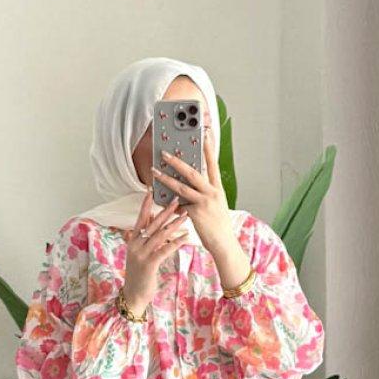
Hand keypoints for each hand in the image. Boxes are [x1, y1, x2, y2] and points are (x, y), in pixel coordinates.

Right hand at [121, 190, 190, 315]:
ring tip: (186, 216)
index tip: (152, 191)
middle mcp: (135, 245)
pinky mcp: (149, 264)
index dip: (146, 205)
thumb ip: (144, 239)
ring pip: (160, 235)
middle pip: (152, 224)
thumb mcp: (139, 255)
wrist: (133, 295)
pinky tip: (186, 237)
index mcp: (133, 240)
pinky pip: (164, 250)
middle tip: (177, 199)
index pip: (140, 218)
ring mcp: (141, 254)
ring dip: (174, 224)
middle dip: (165, 211)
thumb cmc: (139, 275)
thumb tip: (152, 224)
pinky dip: (176, 242)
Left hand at [151, 129, 250, 287]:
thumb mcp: (216, 206)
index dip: (209, 149)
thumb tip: (188, 189)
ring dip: (166, 178)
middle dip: (177, 161)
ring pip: (182, 186)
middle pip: (193, 172)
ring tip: (155, 171)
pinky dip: (168, 202)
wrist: (223, 243)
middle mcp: (212, 193)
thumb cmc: (219, 226)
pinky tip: (158, 197)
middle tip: (165, 152)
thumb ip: (204, 194)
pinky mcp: (196, 213)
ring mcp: (204, 202)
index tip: (205, 135)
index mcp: (218, 189)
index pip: (213, 164)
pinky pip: (178, 205)